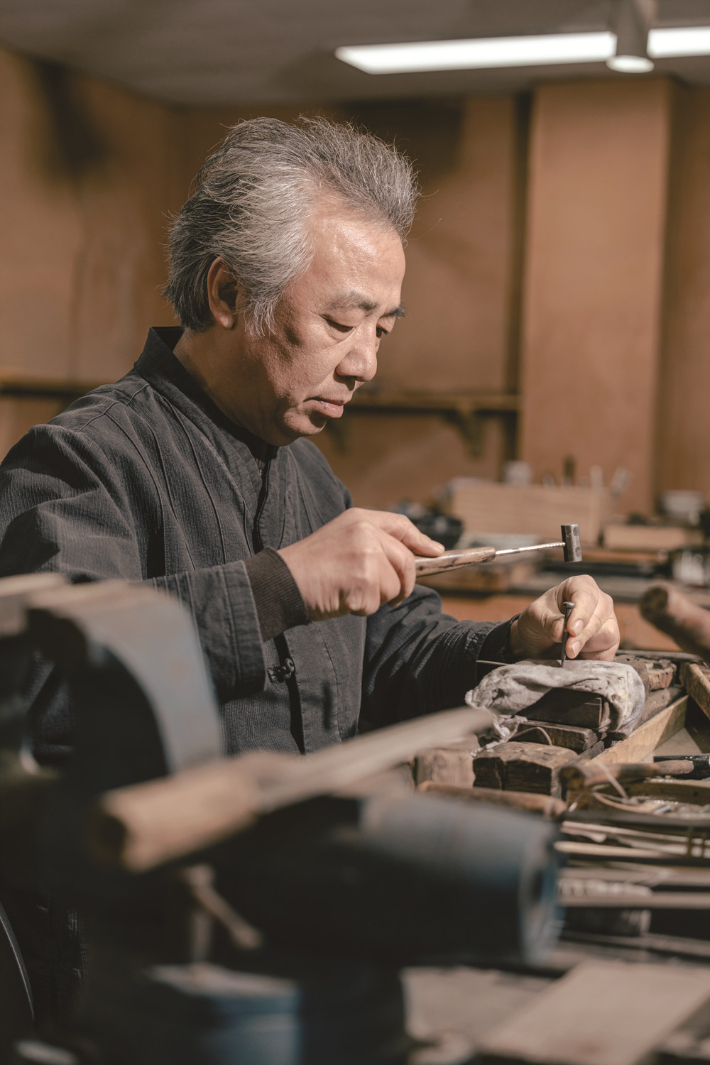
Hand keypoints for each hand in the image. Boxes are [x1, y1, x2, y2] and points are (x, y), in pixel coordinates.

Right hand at [278, 508, 444, 620]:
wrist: (281, 582)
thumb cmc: (312, 566)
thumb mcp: (342, 540)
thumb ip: (374, 542)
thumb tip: (420, 554)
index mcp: (360, 519)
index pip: (400, 526)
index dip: (421, 540)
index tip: (435, 552)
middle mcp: (365, 533)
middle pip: (406, 562)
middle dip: (402, 584)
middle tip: (388, 596)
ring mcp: (365, 557)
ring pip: (394, 587)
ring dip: (376, 598)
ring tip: (348, 590)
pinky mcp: (362, 582)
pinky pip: (376, 604)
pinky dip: (361, 609)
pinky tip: (341, 599)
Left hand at [509, 575, 618, 661]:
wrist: (540, 638)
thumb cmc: (539, 619)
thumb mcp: (535, 618)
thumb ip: (548, 622)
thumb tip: (560, 629)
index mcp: (579, 586)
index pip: (586, 596)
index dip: (581, 613)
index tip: (571, 629)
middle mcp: (598, 600)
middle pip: (599, 617)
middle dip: (583, 635)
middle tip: (568, 649)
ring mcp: (606, 620)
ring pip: (608, 634)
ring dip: (589, 647)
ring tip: (570, 651)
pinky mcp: (609, 640)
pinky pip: (610, 650)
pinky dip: (595, 657)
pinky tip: (580, 657)